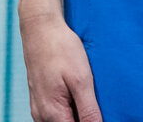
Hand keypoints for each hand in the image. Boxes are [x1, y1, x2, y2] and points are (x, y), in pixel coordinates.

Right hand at [21, 7, 103, 121]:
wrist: (41, 29)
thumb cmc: (61, 50)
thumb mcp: (81, 79)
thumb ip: (88, 109)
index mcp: (53, 114)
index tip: (104, 115)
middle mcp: (41, 116)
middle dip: (85, 119)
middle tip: (97, 102)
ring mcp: (38, 108)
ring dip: (77, 116)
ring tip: (91, 100)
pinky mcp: (39, 99)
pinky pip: (55, 115)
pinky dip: (69, 110)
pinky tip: (79, 97)